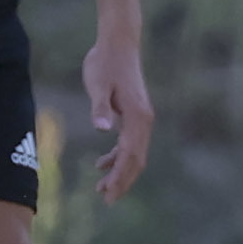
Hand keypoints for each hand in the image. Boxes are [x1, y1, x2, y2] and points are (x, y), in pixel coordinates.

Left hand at [82, 33, 153, 202]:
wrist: (118, 43)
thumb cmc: (106, 63)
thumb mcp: (98, 84)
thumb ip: (100, 107)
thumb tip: (104, 129)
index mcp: (138, 117)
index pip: (130, 155)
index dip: (120, 177)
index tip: (108, 195)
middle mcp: (144, 120)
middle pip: (137, 159)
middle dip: (122, 181)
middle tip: (106, 200)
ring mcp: (141, 117)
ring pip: (134, 153)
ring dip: (120, 171)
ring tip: (101, 188)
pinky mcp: (134, 114)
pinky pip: (130, 143)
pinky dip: (118, 156)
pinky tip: (102, 163)